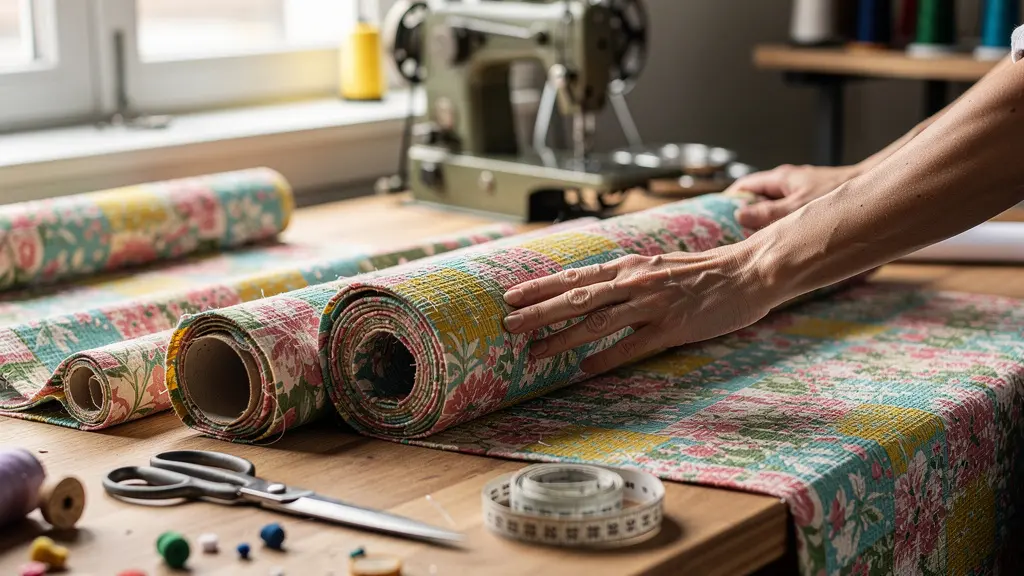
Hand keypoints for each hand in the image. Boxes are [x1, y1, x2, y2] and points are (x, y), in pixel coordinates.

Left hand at [501, 246, 777, 373]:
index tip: (511, 296)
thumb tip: (596, 291)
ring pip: (598, 322)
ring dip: (563, 339)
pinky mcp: (673, 327)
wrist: (748, 271)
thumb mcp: (658, 266)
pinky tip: (585, 369)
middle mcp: (635, 282)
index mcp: (630, 266)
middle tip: (507, 325)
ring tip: (534, 354)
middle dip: (539, 313)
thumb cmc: (704, 272)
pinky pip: (633, 345)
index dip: (541, 286)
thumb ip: (627, 278)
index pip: (575, 275)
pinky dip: (607, 357)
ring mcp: (653, 304)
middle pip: (577, 297)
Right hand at [728, 164, 859, 228]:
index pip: (744, 186)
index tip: (716, 217)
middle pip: (757, 197)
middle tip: (733, 235)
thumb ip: (768, 214)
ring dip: (765, 221)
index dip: (728, 200)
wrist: (872, 194)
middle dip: (745, 214)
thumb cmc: (835, 196)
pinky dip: (780, 224)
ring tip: (756, 242)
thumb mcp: (796, 209)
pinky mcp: (812, 202)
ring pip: (773, 206)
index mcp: (780, 179)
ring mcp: (800, 191)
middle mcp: (788, 182)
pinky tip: (783, 240)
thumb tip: (739, 216)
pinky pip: (788, 213)